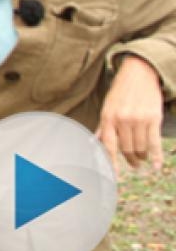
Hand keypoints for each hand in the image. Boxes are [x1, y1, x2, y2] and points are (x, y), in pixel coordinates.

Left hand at [95, 55, 164, 172]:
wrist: (139, 73)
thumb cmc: (121, 92)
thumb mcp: (107, 107)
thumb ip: (104, 126)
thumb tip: (94, 143)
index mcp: (108, 118)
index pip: (108, 145)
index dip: (111, 163)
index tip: (112, 177)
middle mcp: (122, 119)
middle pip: (127, 149)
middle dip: (130, 159)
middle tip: (133, 163)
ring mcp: (138, 119)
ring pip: (140, 148)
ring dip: (142, 157)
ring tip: (142, 159)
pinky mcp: (153, 118)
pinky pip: (154, 142)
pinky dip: (156, 156)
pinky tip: (156, 165)